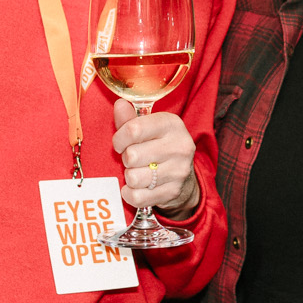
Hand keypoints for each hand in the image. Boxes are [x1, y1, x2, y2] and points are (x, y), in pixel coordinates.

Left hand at [112, 100, 200, 218]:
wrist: (184, 177)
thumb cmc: (159, 147)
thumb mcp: (148, 128)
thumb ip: (130, 118)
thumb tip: (119, 105)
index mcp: (171, 124)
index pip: (134, 129)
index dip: (119, 139)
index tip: (120, 143)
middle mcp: (180, 146)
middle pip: (132, 155)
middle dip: (126, 159)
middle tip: (133, 159)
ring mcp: (179, 171)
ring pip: (134, 178)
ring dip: (129, 177)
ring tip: (137, 172)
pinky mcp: (173, 192)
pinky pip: (138, 197)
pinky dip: (131, 194)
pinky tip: (136, 188)